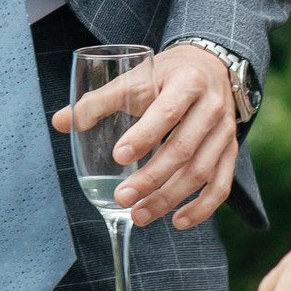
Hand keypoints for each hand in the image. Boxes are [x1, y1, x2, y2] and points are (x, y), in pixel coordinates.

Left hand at [52, 42, 237, 228]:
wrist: (210, 68)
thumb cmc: (165, 76)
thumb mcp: (135, 78)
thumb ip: (98, 101)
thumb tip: (60, 123)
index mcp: (186, 84)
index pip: (166, 112)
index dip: (144, 136)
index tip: (119, 156)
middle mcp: (211, 108)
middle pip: (182, 149)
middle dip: (151, 178)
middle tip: (122, 198)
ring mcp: (225, 133)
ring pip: (201, 172)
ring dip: (169, 198)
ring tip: (139, 215)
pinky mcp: (230, 153)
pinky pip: (220, 186)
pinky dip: (201, 208)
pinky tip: (177, 222)